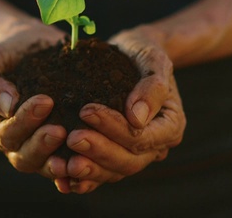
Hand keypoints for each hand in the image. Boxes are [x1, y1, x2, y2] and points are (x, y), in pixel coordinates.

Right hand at [0, 22, 67, 176]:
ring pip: (47, 165)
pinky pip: (70, 162)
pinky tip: (93, 161)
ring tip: (78, 155)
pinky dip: (80, 167)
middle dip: (42, 145)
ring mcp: (41, 146)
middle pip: (25, 157)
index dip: (24, 122)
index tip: (45, 101)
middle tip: (61, 130)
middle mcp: (16, 142)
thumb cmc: (8, 52)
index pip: (5, 134)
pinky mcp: (64, 144)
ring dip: (61, 162)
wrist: (34, 46)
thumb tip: (8, 106)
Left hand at [54, 25, 185, 193]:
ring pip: (114, 172)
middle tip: (72, 138)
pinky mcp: (115, 155)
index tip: (86, 111)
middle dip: (99, 151)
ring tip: (62, 164)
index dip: (114, 128)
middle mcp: (156, 146)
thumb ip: (151, 87)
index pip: (142, 136)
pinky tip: (61, 178)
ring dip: (88, 171)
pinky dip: (82, 178)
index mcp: (171, 126)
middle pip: (129, 161)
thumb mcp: (151, 59)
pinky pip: (101, 173)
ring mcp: (135, 154)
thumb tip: (137, 119)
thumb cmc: (142, 52)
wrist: (130, 55)